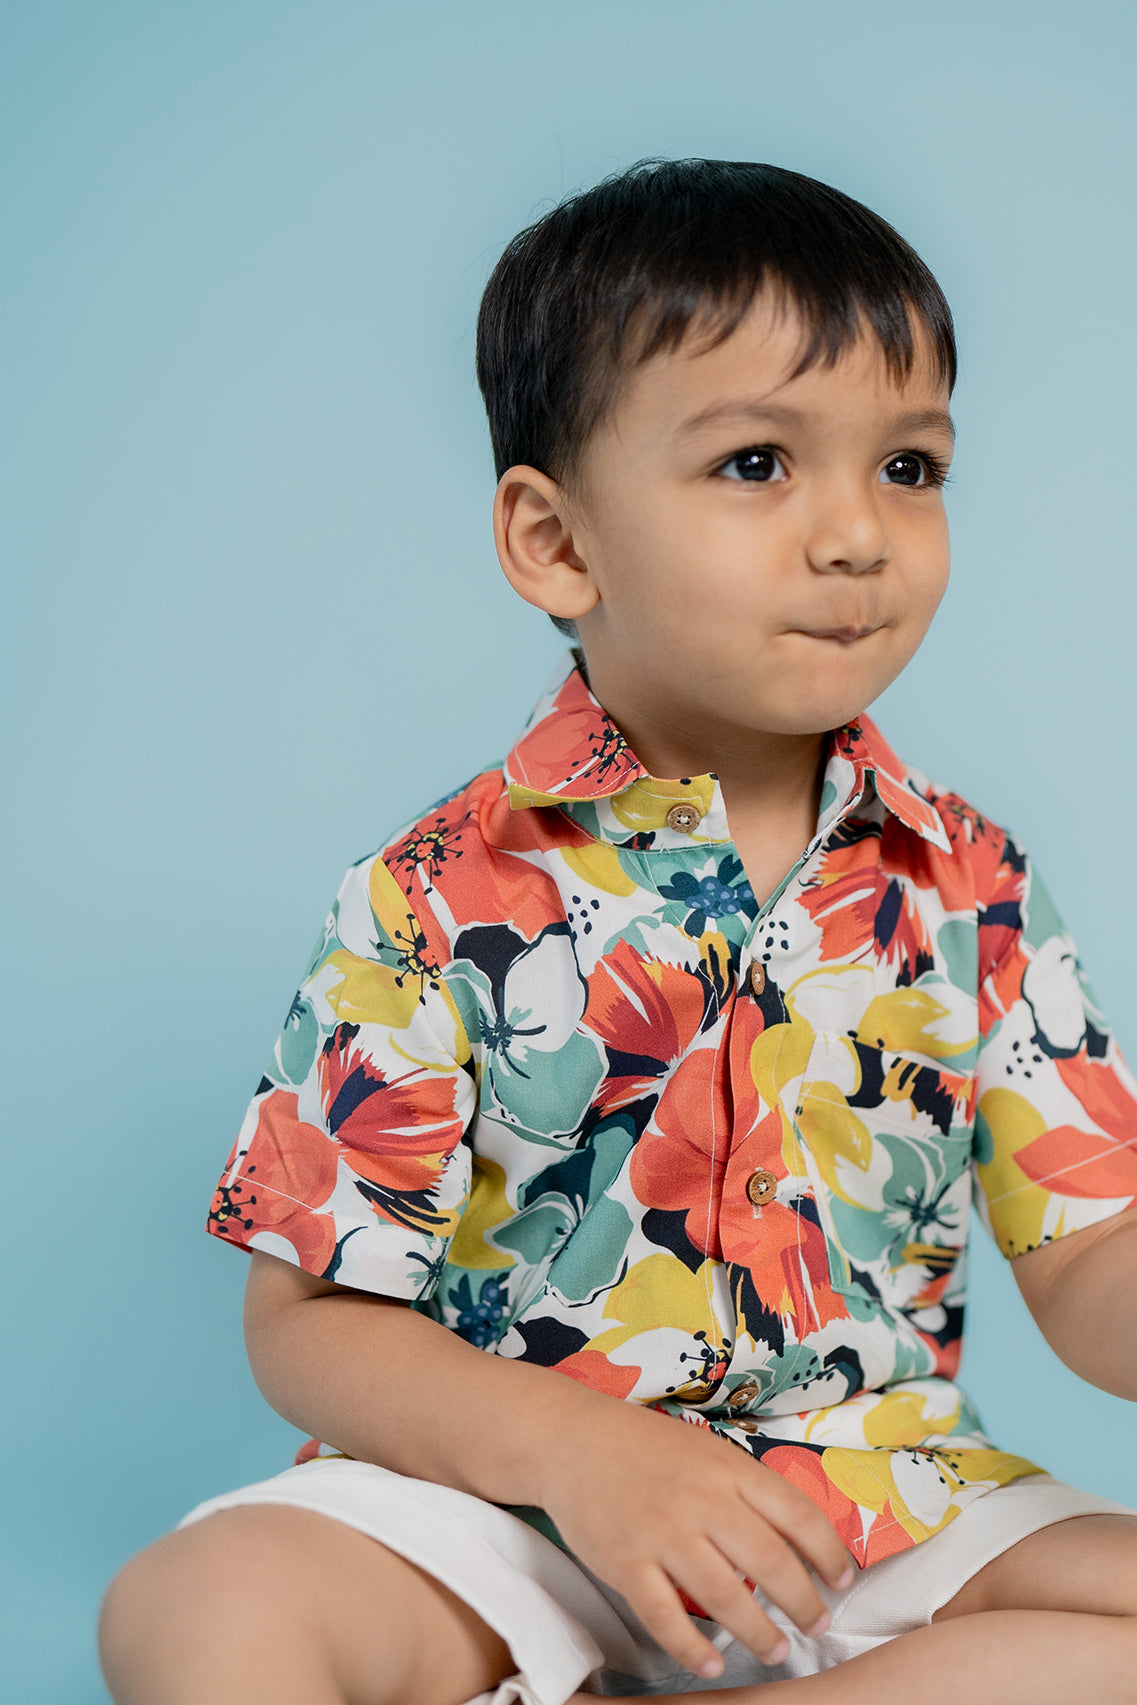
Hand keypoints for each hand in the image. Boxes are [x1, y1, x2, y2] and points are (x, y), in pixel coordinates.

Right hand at [537, 1398, 855, 1679]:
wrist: (572, 1439)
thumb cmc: (645, 1448)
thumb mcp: (707, 1452)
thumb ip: (745, 1489)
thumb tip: (794, 1537)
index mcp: (728, 1468)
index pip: (797, 1513)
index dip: (829, 1553)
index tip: (843, 1580)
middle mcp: (701, 1500)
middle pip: (770, 1562)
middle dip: (804, 1602)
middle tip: (817, 1625)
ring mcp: (662, 1533)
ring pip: (724, 1596)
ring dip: (758, 1632)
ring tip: (778, 1651)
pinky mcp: (624, 1561)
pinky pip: (665, 1617)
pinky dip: (692, 1647)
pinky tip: (711, 1663)